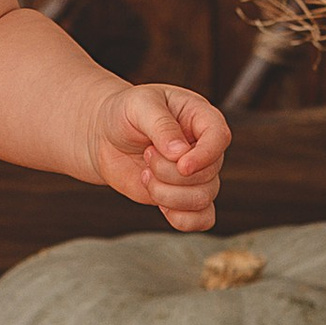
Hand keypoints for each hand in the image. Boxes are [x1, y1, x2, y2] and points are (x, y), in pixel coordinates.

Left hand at [90, 83, 228, 227]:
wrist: (106, 136)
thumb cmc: (125, 112)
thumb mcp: (139, 105)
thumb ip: (160, 124)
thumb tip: (180, 152)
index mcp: (200, 117)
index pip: (219, 137)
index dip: (205, 155)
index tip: (181, 165)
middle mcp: (204, 148)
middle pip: (208, 174)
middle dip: (169, 172)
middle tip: (146, 154)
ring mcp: (196, 175)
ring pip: (203, 199)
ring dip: (166, 194)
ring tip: (145, 174)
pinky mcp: (184, 197)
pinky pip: (202, 219)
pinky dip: (182, 219)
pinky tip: (159, 204)